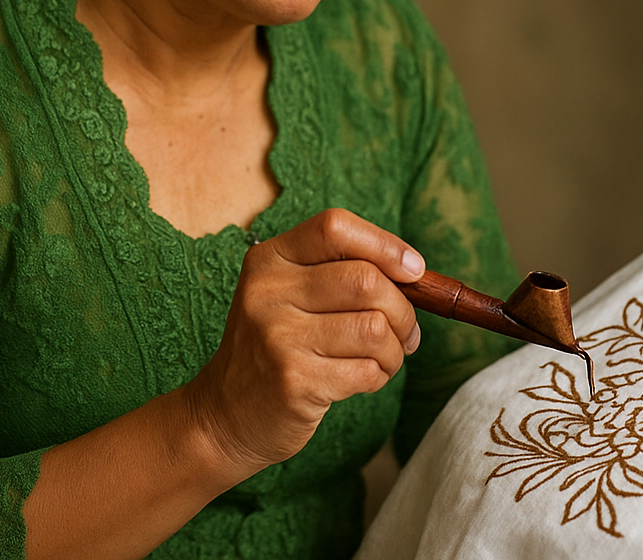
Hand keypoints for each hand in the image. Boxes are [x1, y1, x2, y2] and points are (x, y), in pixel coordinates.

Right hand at [179, 208, 423, 480]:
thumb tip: (418, 275)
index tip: (414, 270)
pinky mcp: (294, 382)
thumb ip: (342, 274)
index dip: (385, 245)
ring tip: (382, 359)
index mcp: (269, 259)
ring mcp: (277, 338)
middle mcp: (268, 292)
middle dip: (403, 310)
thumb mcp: (290, 295)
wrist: (224, 414)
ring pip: (374, 329)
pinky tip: (362, 379)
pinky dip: (378, 377)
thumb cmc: (277, 347)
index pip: (335, 227)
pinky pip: (366, 371)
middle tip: (406, 333)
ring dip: (394, 350)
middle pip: (366, 281)